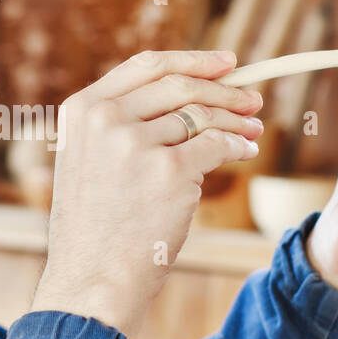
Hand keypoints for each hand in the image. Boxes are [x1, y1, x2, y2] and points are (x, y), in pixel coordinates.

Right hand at [33, 49, 264, 332]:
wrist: (91, 278)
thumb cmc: (94, 228)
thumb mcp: (86, 161)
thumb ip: (119, 124)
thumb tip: (184, 97)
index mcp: (82, 110)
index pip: (145, 66)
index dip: (192, 60)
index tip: (225, 62)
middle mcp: (106, 119)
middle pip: (180, 87)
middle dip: (224, 89)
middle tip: (253, 98)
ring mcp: (137, 144)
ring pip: (202, 116)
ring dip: (237, 119)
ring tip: (255, 127)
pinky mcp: (169, 172)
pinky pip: (216, 146)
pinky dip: (238, 145)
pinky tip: (247, 150)